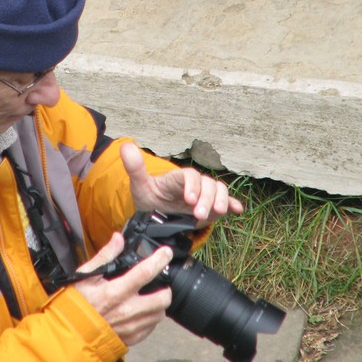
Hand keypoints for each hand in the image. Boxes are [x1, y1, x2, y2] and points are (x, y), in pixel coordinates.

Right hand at [73, 233, 172, 346]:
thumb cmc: (75, 303)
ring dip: (159, 304)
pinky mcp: (131, 339)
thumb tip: (118, 239)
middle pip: (162, 298)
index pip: (145, 272)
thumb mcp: (85, 275)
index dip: (159, 260)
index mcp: (115, 291)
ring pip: (159, 314)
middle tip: (160, 282)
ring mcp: (130, 327)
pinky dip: (150, 318)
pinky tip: (141, 312)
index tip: (166, 253)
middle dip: (165, 288)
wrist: (68, 333)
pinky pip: (150, 328)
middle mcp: (126, 310)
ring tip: (150, 297)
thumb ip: (105, 256)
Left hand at [120, 142, 243, 226]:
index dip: (192, 186)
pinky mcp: (212, 206)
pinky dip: (233, 205)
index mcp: (177, 178)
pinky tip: (237, 211)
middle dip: (206, 198)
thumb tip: (125, 146)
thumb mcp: (140, 185)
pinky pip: (227, 202)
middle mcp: (194, 184)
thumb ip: (134, 167)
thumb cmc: (150, 197)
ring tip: (214, 214)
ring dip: (220, 201)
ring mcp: (204, 194)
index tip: (189, 199)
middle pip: (208, 184)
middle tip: (198, 214)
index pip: (189, 176)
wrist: (156, 214)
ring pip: (219, 191)